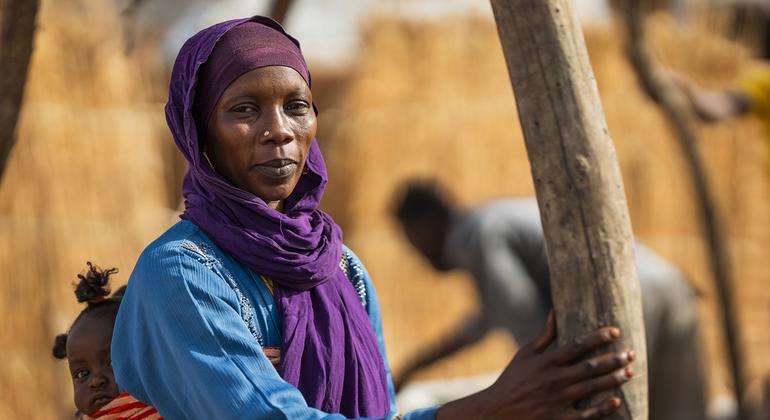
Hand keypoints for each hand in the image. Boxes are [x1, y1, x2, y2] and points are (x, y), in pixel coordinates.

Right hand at [437, 313, 634, 419]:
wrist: (496, 411)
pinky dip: (602, 408)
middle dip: (613, 359)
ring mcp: (557, 400)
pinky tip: (616, 401)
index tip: (616, 332)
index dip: (598, 338)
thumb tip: (555, 311)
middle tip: (631, 353)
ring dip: (613, 380)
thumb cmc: (512, 380)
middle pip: (590, 367)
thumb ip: (544, 336)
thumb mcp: (524, 355)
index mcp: (545, 362)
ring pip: (592, 388)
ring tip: (630, 371)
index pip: (577, 346)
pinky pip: (586, 414)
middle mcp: (553, 380)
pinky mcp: (559, 419)